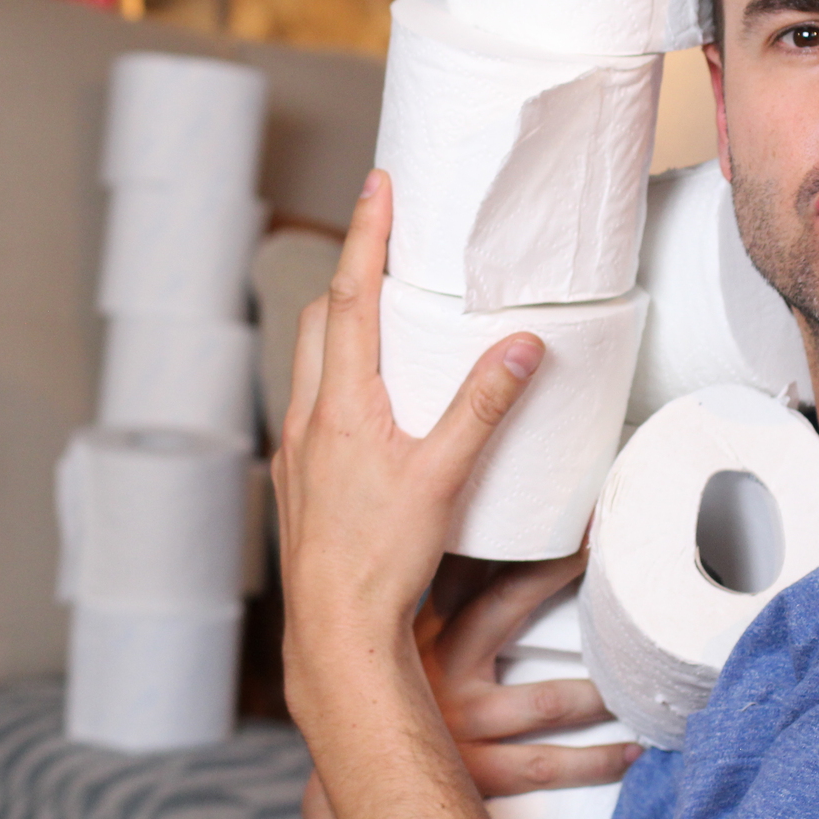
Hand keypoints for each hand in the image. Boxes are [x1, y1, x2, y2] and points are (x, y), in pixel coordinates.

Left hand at [273, 170, 544, 650]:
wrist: (336, 631)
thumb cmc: (382, 561)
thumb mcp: (445, 477)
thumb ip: (485, 406)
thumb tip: (522, 345)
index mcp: (342, 405)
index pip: (350, 296)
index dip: (365, 236)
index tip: (377, 187)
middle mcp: (309, 419)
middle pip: (319, 321)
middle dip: (349, 277)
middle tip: (386, 250)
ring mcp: (295, 452)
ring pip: (309, 366)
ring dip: (339, 331)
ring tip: (381, 322)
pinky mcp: (296, 484)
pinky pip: (309, 411)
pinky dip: (333, 384)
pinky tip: (365, 408)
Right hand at [301, 554, 639, 818]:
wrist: (357, 782)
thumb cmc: (396, 702)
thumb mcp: (402, 643)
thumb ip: (441, 594)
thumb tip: (480, 532)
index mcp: (420, 630)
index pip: (463, 562)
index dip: (507, 527)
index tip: (554, 502)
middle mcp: (438, 668)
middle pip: (505, 604)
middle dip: (554, 572)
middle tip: (602, 547)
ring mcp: (457, 721)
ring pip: (544, 699)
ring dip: (597, 690)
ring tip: (637, 678)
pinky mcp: (474, 772)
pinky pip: (544, 765)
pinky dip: (595, 760)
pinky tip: (631, 750)